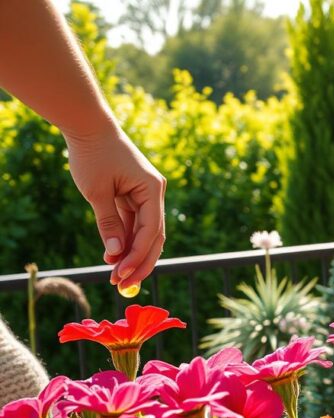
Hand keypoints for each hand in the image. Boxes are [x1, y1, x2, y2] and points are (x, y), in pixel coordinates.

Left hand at [65, 125, 165, 287]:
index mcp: (153, 190)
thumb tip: (116, 254)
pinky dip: (126, 240)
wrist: (88, 126)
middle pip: (154, 236)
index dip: (138, 256)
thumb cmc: (92, 154)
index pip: (151, 231)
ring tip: (116, 276)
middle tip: (124, 284)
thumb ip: (109, 223)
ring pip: (145, 232)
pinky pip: (135, 223)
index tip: (123, 275)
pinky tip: (115, 257)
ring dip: (132, 254)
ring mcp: (147, 195)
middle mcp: (155, 194)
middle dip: (140, 262)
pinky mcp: (135, 195)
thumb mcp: (97, 192)